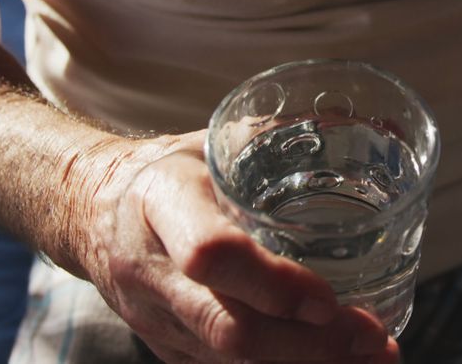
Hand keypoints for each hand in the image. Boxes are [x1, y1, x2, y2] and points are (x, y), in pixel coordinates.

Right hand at [71, 132, 399, 362]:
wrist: (87, 212)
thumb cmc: (164, 172)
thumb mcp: (207, 143)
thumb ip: (273, 139)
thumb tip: (356, 122)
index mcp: (162, 204)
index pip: (211, 255)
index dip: (272, 284)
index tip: (328, 298)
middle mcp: (152, 272)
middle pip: (229, 326)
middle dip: (308, 343)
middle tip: (372, 337)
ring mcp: (156, 319)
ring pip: (231, 360)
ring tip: (374, 358)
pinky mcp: (169, 348)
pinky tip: (336, 361)